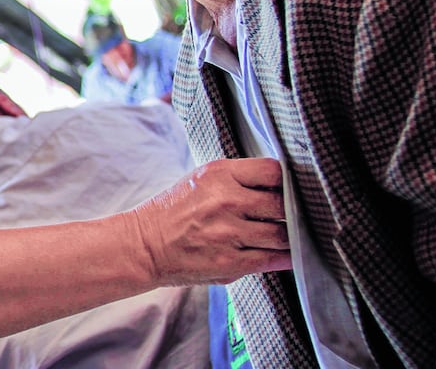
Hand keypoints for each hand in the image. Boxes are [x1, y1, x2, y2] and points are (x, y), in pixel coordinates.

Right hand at [128, 158, 289, 285]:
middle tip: (290, 215)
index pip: (273, 171)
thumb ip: (239, 180)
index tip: (287, 189)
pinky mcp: (231, 263)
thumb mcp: (202, 180)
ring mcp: (229, 234)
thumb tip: (281, 187)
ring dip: (288, 237)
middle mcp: (226, 201)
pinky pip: (274, 259)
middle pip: (282, 204)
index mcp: (219, 174)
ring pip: (282, 235)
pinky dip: (284, 257)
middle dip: (290, 211)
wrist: (145, 246)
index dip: (285, 181)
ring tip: (285, 235)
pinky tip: (282, 253)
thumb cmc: (175, 212)